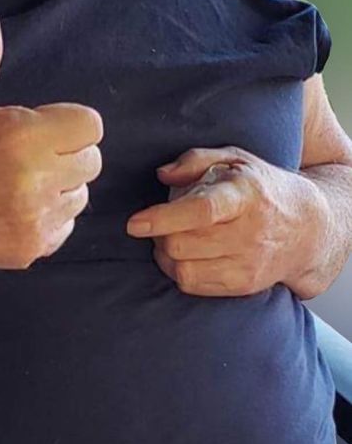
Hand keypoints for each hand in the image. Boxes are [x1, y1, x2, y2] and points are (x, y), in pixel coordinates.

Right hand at [0, 7, 103, 276]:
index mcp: (25, 136)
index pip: (90, 125)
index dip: (69, 124)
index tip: (43, 128)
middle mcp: (39, 178)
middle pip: (92, 159)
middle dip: (67, 153)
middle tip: (32, 155)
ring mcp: (39, 217)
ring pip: (82, 194)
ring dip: (62, 186)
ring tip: (23, 181)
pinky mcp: (37, 246)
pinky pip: (67, 225)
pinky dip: (50, 217)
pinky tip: (19, 207)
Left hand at [125, 146, 315, 296]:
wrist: (309, 228)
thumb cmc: (261, 186)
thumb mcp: (234, 158)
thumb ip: (195, 159)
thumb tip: (163, 175)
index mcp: (246, 194)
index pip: (202, 211)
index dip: (164, 218)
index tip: (134, 223)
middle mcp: (250, 232)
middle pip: (184, 244)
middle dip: (158, 235)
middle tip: (155, 223)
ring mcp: (249, 263)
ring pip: (185, 270)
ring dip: (164, 255)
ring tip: (167, 238)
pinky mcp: (245, 285)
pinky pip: (195, 285)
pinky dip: (178, 271)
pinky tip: (182, 255)